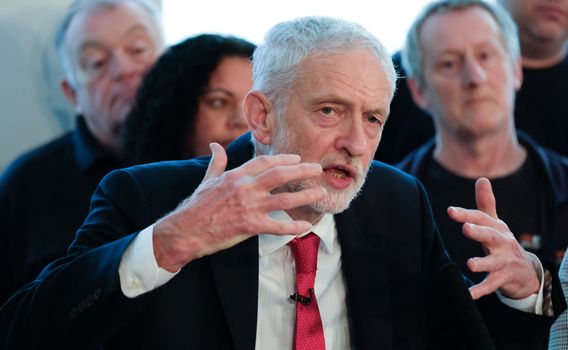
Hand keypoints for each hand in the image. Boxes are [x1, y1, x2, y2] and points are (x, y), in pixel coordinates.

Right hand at [153, 143, 326, 271]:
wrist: (185, 230)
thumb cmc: (196, 206)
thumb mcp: (207, 180)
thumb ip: (217, 162)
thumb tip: (215, 145)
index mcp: (236, 175)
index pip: (264, 162)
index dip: (283, 159)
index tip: (297, 158)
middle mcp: (245, 188)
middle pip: (279, 174)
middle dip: (301, 170)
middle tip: (318, 169)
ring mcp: (248, 207)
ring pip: (283, 199)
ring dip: (305, 195)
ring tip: (321, 193)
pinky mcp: (249, 226)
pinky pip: (276, 226)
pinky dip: (292, 227)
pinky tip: (304, 226)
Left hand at [447, 177, 539, 299]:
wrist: (525, 270)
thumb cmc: (503, 242)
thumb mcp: (496, 223)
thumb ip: (486, 203)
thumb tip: (482, 179)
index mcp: (497, 228)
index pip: (481, 219)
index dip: (466, 214)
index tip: (450, 211)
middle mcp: (502, 243)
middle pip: (491, 236)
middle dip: (479, 232)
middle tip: (465, 229)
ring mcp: (504, 262)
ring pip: (493, 263)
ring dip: (482, 263)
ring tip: (470, 264)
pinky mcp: (503, 279)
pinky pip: (492, 285)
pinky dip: (481, 290)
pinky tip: (469, 294)